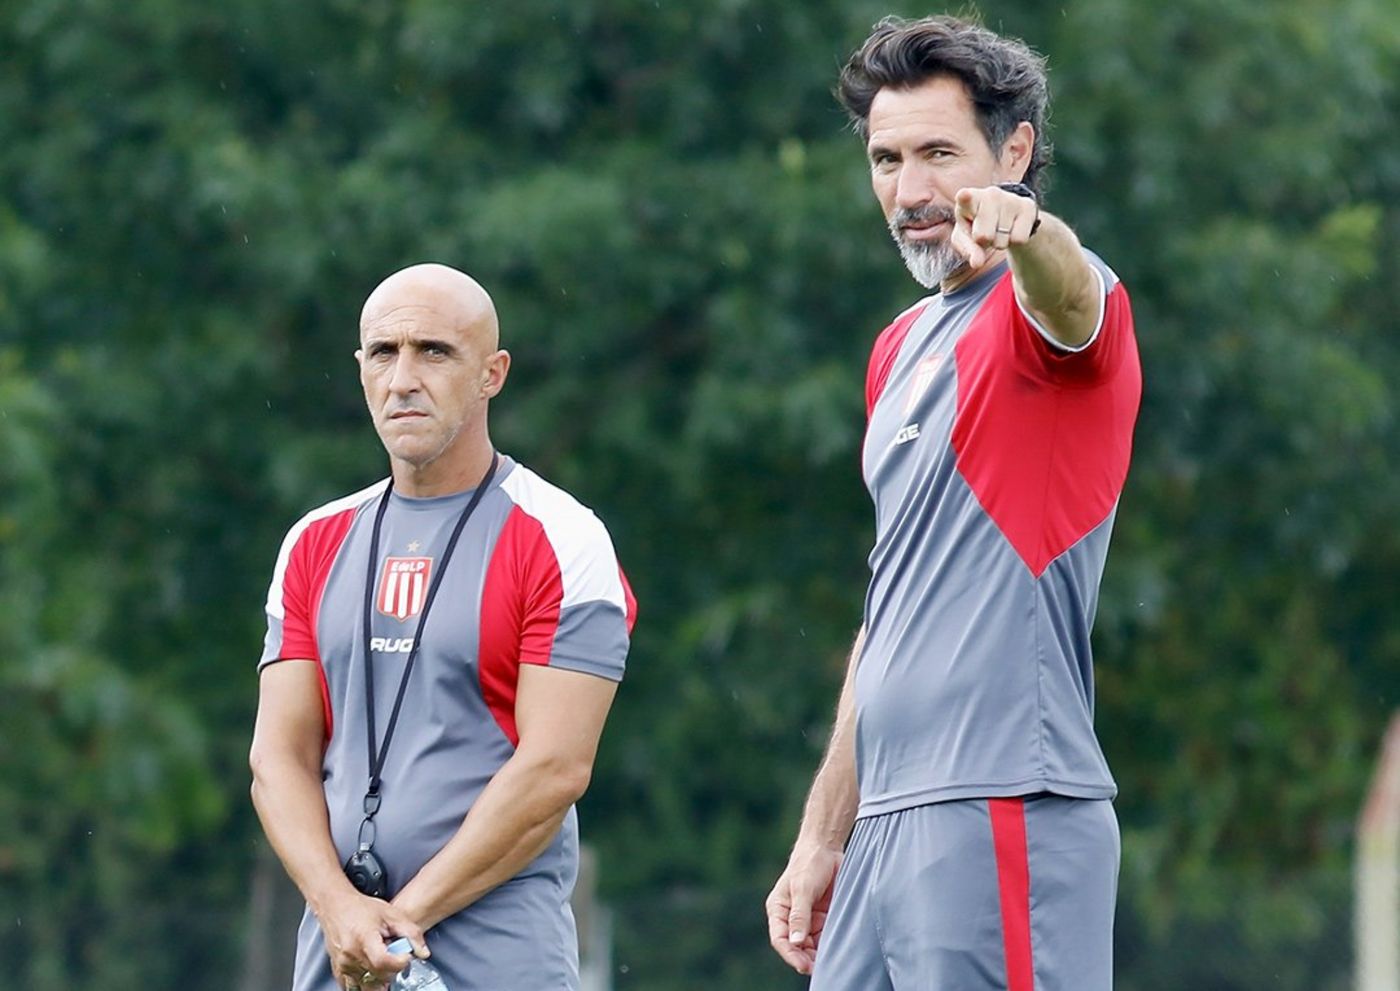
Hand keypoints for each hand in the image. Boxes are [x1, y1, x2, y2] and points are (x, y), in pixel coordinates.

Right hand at [316, 888, 421, 989]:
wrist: (335, 906)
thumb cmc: (362, 908)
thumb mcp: (392, 914)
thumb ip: (411, 933)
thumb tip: (423, 953)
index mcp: (364, 938)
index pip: (383, 962)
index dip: (399, 962)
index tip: (405, 956)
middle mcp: (351, 955)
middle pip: (379, 976)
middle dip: (393, 968)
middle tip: (394, 953)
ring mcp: (343, 965)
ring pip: (368, 985)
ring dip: (380, 978)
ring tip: (382, 961)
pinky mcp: (338, 971)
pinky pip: (354, 987)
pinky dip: (366, 983)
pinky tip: (372, 970)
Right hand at [764, 842, 842, 974]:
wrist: (827, 847)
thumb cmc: (809, 863)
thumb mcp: (803, 889)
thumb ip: (799, 916)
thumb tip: (796, 941)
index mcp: (778, 909)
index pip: (780, 939)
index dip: (790, 954)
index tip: (803, 966)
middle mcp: (791, 917)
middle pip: (796, 946)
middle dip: (805, 958)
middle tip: (819, 969)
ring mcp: (808, 918)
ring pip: (811, 944)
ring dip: (818, 954)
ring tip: (829, 962)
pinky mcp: (823, 916)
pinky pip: (824, 936)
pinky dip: (829, 944)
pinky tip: (837, 949)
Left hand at [951, 185, 1039, 270]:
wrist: (1006, 215)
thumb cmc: (978, 226)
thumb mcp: (966, 238)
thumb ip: (968, 250)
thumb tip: (977, 263)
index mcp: (968, 200)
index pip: (965, 198)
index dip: (964, 198)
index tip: (963, 195)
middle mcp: (990, 194)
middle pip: (983, 236)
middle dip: (984, 242)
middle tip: (985, 232)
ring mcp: (1010, 199)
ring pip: (1002, 240)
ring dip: (1000, 241)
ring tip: (999, 229)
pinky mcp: (1028, 206)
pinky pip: (1019, 239)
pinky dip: (1014, 241)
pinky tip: (1012, 228)